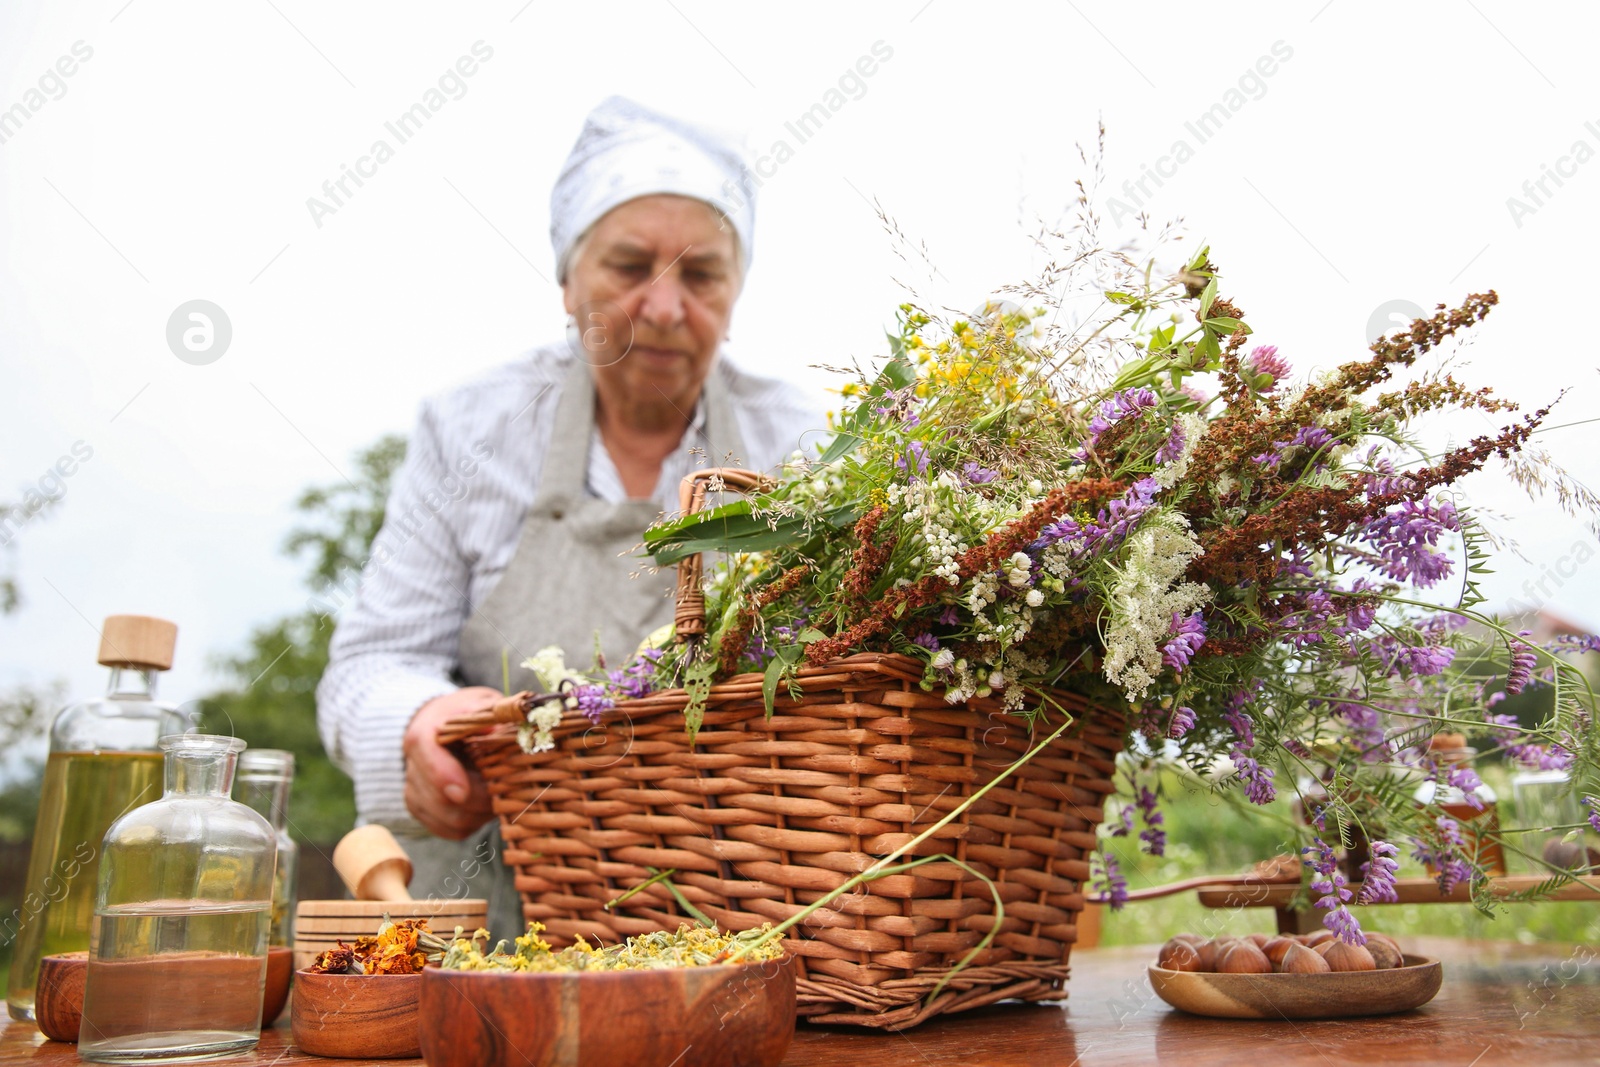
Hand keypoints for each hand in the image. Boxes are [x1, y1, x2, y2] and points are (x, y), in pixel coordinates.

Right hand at [403, 686, 501, 838]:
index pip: (423, 754)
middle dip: (478, 797)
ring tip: (499, 791)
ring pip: (449, 818)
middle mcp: (412, 765)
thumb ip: (488, 714)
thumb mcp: (480, 704)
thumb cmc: (467, 715)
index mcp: (423, 733)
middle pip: (439, 798)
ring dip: (481, 811)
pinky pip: (451, 830)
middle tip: (505, 785)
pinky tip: (486, 804)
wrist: (444, 727)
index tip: (463, 791)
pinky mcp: (426, 813)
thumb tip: (498, 731)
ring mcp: (416, 792)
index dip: (442, 775)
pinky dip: (475, 822)